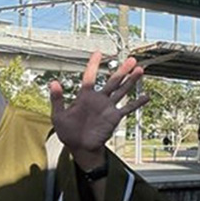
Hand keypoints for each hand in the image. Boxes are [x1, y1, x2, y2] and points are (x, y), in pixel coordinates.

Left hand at [49, 51, 148, 169]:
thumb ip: (57, 99)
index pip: (90, 76)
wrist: (80, 147)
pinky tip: (146, 96)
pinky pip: (127, 108)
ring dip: (131, 80)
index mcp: (85, 96)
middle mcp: (99, 99)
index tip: (98, 53)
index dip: (94, 64)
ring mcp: (108, 107)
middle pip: (113, 81)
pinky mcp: (114, 117)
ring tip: (140, 70)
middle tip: (131, 60)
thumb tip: (54, 82)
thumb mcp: (58, 115)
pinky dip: (137, 103)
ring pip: (122, 90)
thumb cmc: (68, 132)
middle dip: (122, 70)